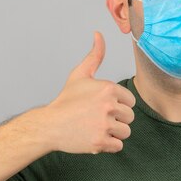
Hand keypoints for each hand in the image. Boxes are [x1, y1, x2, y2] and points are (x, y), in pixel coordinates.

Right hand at [45, 31, 135, 153]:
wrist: (50, 125)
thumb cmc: (66, 100)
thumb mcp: (80, 75)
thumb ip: (95, 55)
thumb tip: (98, 34)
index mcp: (108, 88)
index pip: (130, 101)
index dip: (118, 105)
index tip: (101, 107)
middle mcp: (108, 106)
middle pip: (130, 117)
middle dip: (116, 120)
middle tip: (97, 118)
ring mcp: (104, 125)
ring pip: (125, 132)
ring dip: (113, 133)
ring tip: (96, 128)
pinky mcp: (100, 142)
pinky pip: (118, 146)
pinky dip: (108, 145)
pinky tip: (94, 137)